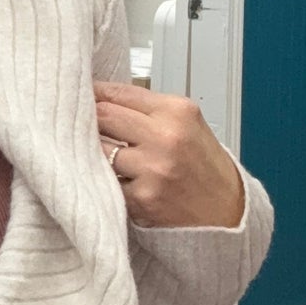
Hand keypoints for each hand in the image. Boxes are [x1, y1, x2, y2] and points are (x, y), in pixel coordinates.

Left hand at [94, 82, 245, 228]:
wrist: (226, 211)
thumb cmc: (203, 167)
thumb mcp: (186, 124)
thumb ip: (148, 110)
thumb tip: (101, 98)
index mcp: (177, 111)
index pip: (119, 92)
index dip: (94, 93)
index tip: (83, 96)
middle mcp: (165, 137)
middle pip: (103, 116)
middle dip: (88, 119)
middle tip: (79, 124)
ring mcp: (152, 169)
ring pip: (99, 149)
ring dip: (92, 151)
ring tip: (95, 153)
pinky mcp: (141, 198)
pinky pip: (105, 181)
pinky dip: (103, 179)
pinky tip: (110, 180)